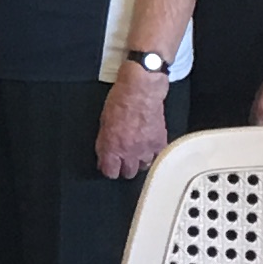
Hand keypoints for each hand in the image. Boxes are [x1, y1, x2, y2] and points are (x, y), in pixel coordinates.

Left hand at [95, 66, 172, 181]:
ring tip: (137, 152)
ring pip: (144, 167)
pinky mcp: (159, 142)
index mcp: (112, 147)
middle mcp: (129, 152)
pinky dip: (153, 153)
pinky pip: (157, 156)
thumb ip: (104, 142)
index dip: (109, 169)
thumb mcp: (103, 122)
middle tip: (123, 159)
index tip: (110, 165)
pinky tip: (148, 146)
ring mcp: (146, 148)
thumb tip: (104, 155)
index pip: (110, 172)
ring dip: (139, 161)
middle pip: (128, 173)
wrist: (141, 90)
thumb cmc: (121, 100)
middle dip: (124, 168)